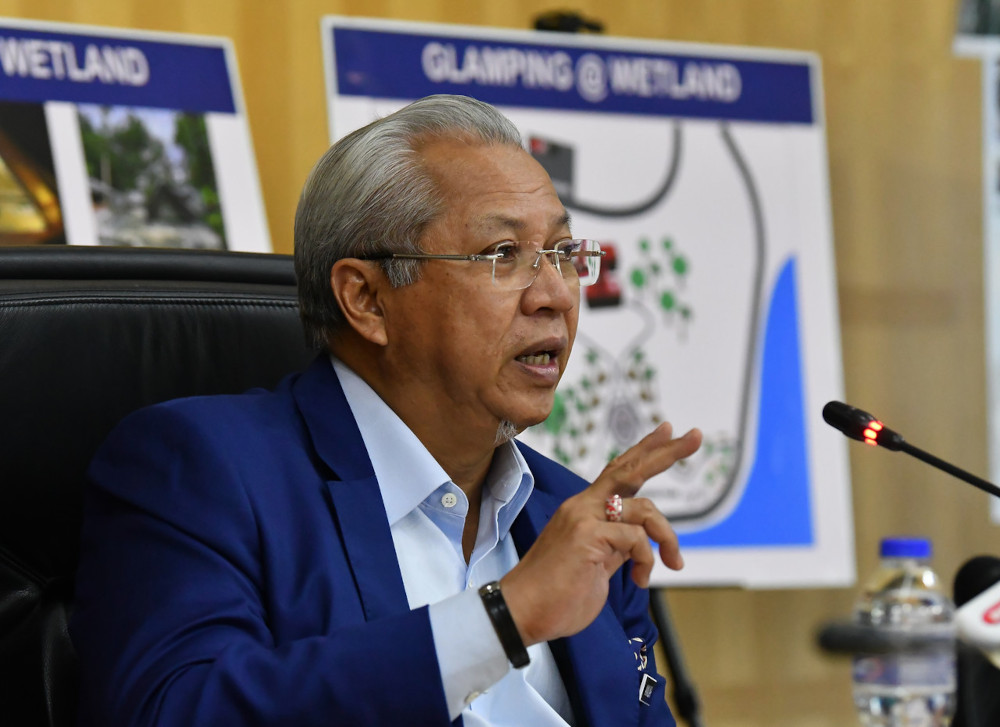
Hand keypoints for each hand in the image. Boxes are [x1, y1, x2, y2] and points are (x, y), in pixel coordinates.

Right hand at [500, 422, 701, 645]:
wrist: (522, 612)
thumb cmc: (557, 595)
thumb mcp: (597, 563)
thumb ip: (617, 545)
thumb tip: (641, 543)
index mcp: (584, 509)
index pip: (618, 470)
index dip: (644, 450)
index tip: (668, 431)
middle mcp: (583, 505)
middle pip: (631, 468)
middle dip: (668, 452)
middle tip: (697, 435)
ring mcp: (584, 517)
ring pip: (645, 509)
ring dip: (668, 538)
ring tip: (673, 563)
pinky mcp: (588, 535)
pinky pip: (637, 538)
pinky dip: (647, 561)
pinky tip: (639, 580)